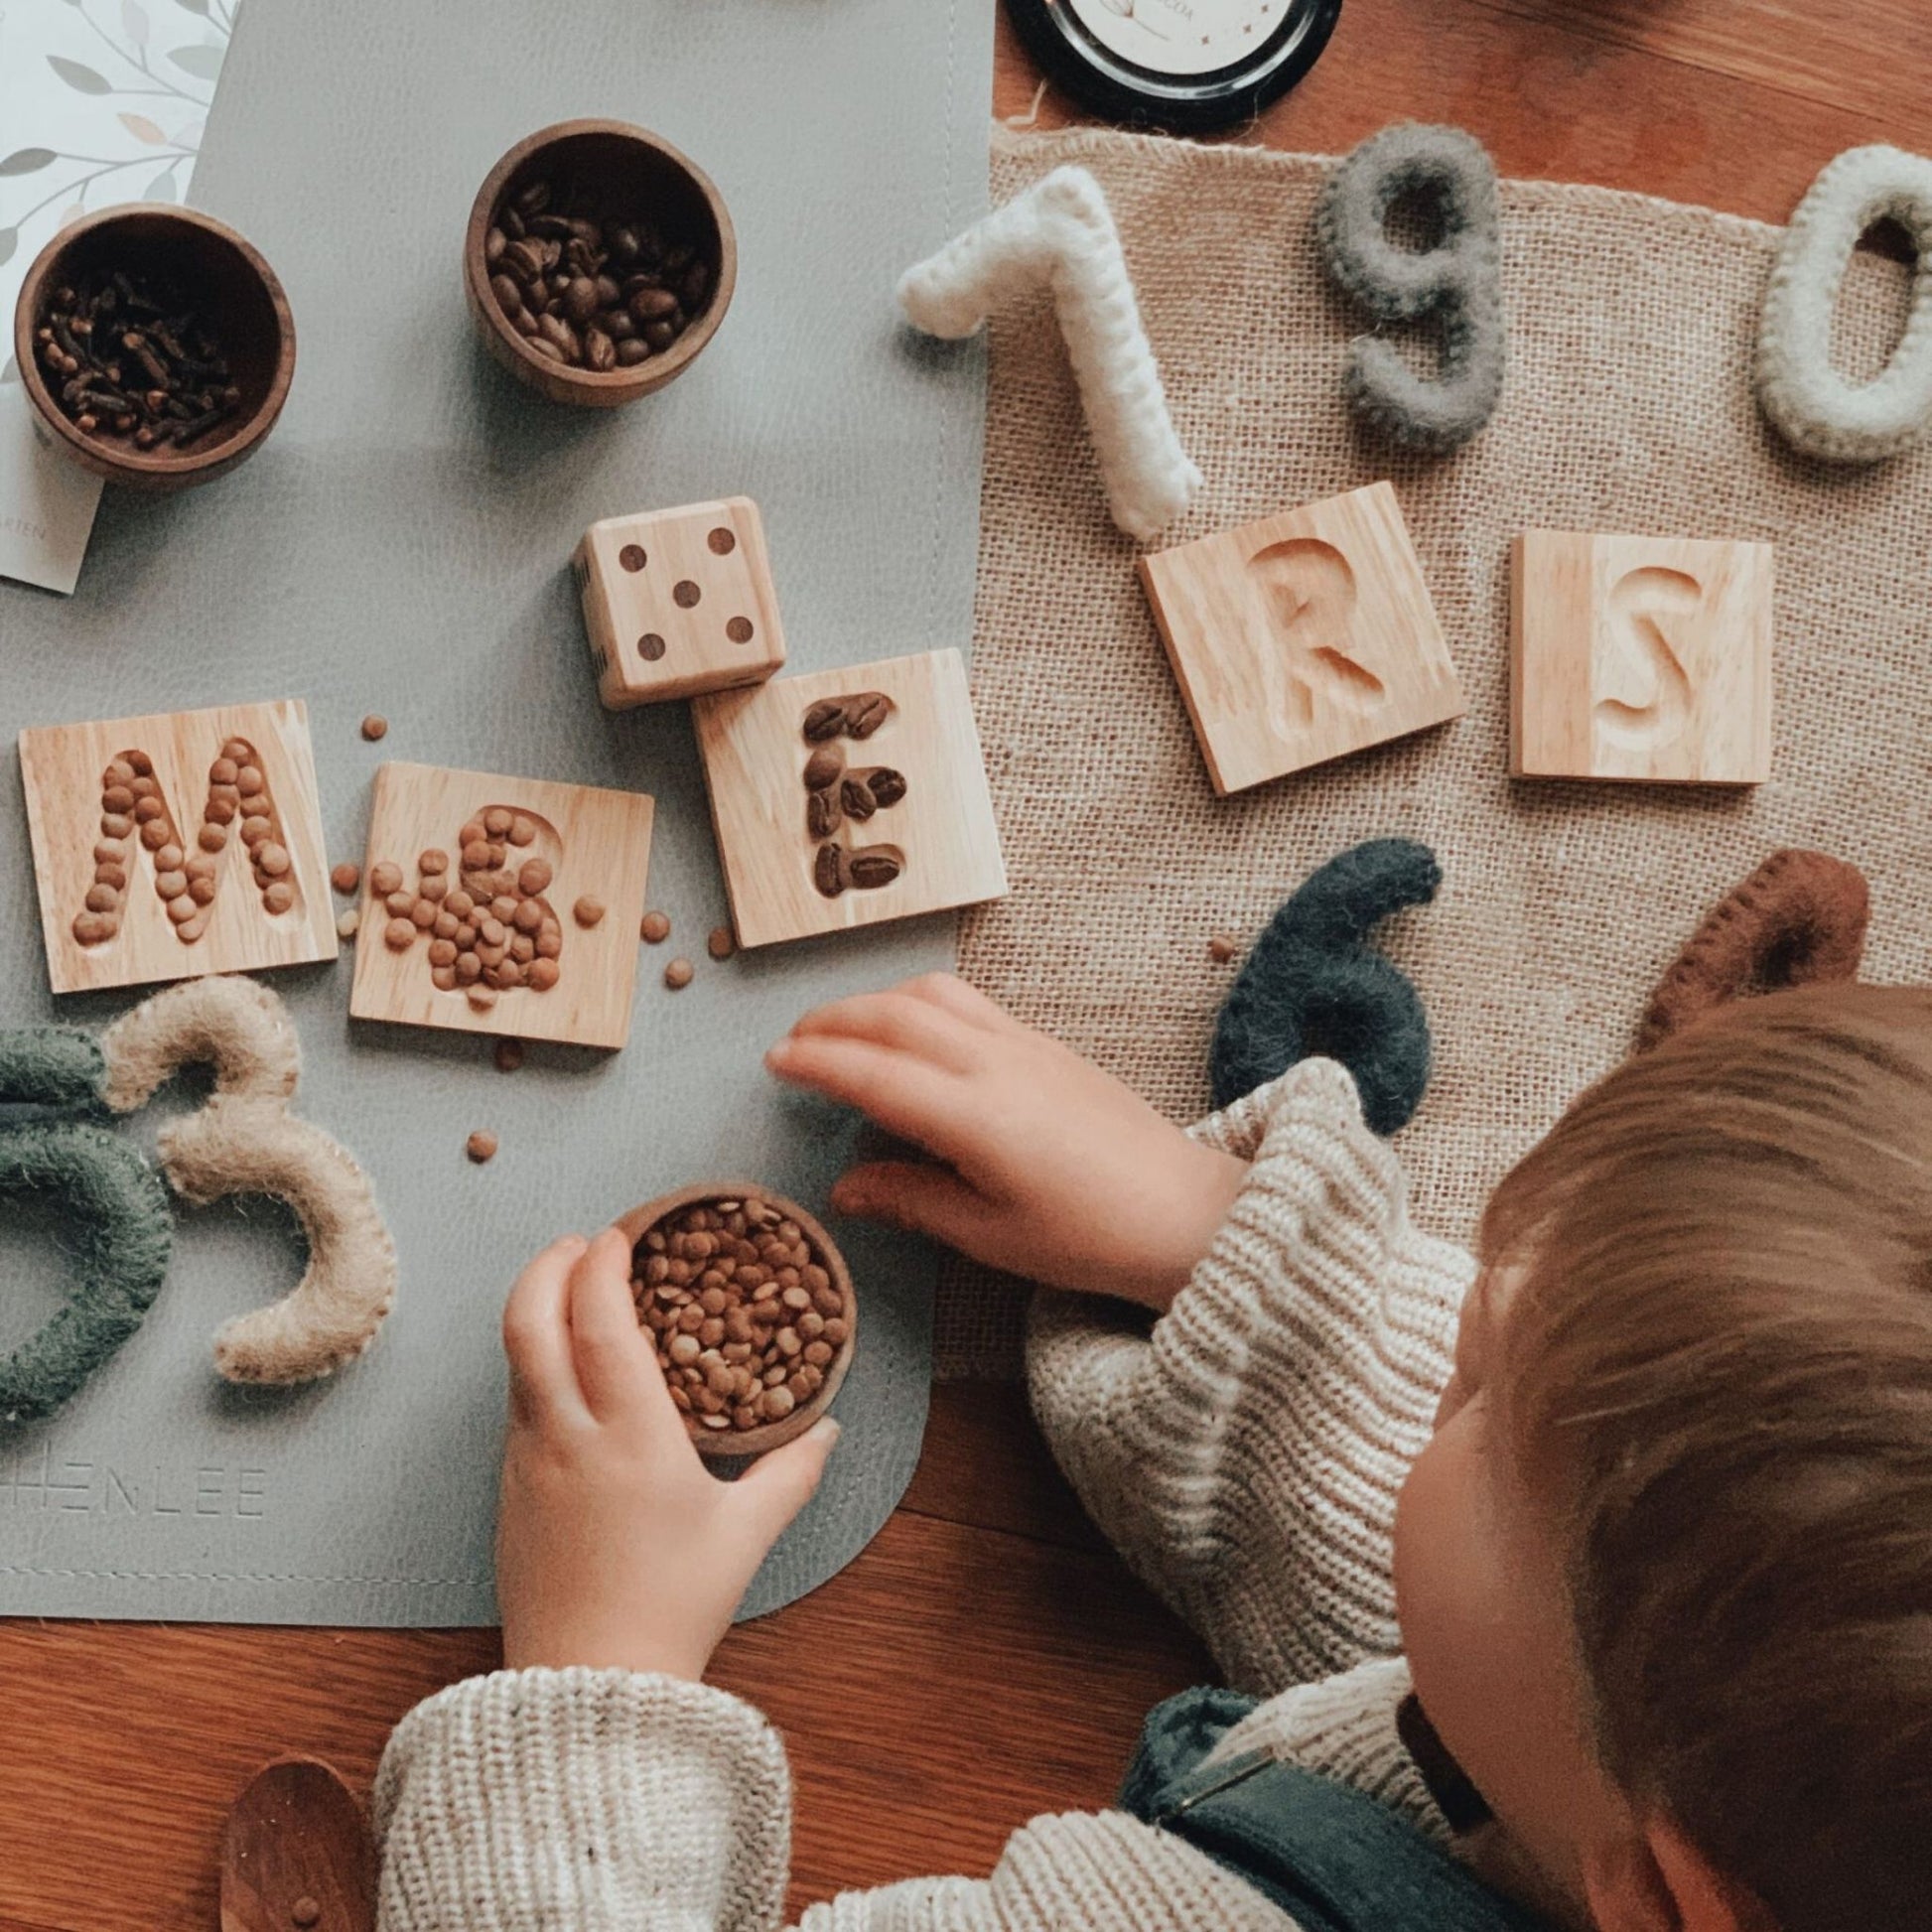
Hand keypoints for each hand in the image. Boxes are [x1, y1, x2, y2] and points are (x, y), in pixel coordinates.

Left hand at [497, 1228, 839, 1678]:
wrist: (591, 1690)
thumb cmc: (675, 1608)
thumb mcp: (745, 1536)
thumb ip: (791, 1474)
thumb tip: (828, 1429)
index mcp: (631, 1436)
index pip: (600, 1321)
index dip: (602, 1266)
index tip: (619, 1235)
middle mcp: (569, 1437)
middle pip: (529, 1322)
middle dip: (548, 1267)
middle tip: (579, 1244)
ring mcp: (529, 1464)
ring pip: (514, 1361)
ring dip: (535, 1310)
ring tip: (570, 1293)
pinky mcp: (509, 1492)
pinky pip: (515, 1405)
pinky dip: (533, 1363)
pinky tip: (564, 1371)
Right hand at [765, 974, 1246, 1310]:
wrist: (1184, 1213)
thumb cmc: (1090, 1238)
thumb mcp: (990, 1235)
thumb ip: (912, 1200)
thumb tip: (846, 1186)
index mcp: (973, 1117)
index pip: (872, 1072)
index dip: (816, 1063)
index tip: (775, 1063)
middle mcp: (995, 1064)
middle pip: (892, 1015)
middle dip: (832, 1021)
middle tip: (792, 1042)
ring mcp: (1025, 1045)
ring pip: (932, 993)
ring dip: (875, 1001)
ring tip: (843, 1028)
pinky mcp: (1047, 1043)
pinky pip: (969, 1001)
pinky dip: (920, 1002)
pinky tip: (911, 1030)